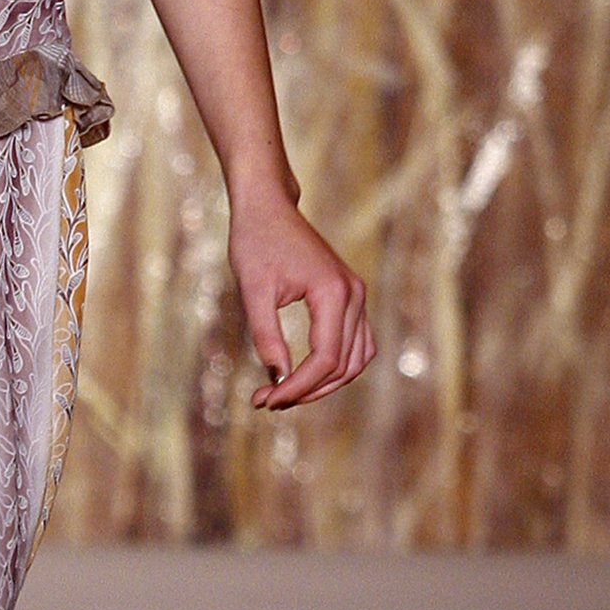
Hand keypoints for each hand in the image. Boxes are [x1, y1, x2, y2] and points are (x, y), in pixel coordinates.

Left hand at [228, 185, 372, 408]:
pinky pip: (355, 344)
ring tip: (283, 395)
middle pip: (344, 365)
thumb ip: (266, 336)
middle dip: (307, 390)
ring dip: (324, 384)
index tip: (265, 401)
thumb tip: (277, 380)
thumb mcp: (253, 292)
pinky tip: (302, 376)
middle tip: (267, 402)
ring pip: (356, 359)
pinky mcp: (349, 296)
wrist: (267, 207)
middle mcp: (354, 295)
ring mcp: (356, 295)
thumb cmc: (255, 242)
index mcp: (333, 293)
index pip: (326, 358)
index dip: (296, 387)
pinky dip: (334, 366)